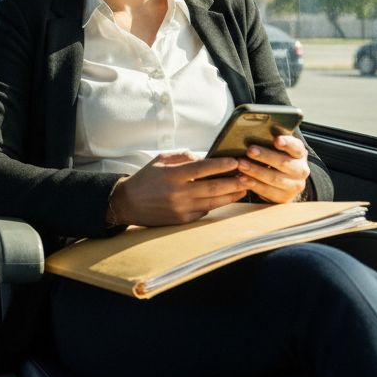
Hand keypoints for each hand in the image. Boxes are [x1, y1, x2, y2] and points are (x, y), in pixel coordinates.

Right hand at [108, 151, 246, 226]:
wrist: (128, 204)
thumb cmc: (146, 178)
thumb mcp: (160, 160)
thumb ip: (183, 156)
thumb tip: (206, 157)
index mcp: (172, 175)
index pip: (202, 168)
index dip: (221, 165)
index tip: (235, 161)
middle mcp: (178, 193)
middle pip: (213, 187)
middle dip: (234, 181)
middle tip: (248, 176)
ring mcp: (181, 208)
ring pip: (213, 202)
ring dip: (231, 195)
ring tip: (244, 188)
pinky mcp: (182, 220)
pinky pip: (204, 212)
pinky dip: (216, 204)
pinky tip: (226, 198)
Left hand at [236, 134, 309, 203]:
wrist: (285, 182)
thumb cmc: (276, 159)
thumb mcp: (277, 150)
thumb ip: (269, 142)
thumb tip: (251, 132)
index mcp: (300, 154)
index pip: (295, 147)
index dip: (287, 143)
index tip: (276, 140)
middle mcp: (301, 170)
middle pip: (283, 163)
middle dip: (265, 156)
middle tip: (250, 150)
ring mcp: (294, 186)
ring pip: (274, 178)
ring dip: (256, 171)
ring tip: (241, 165)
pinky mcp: (284, 198)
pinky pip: (268, 191)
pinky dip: (254, 185)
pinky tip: (243, 179)